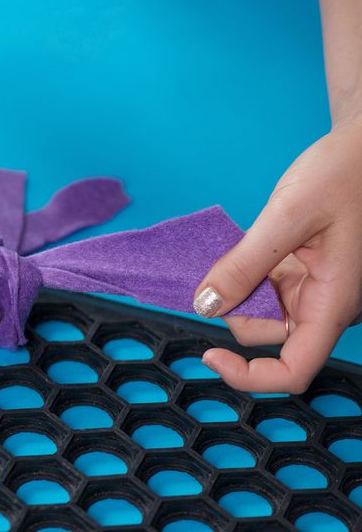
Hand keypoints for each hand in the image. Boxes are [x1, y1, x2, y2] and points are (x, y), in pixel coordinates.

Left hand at [193, 122, 361, 393]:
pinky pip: (264, 288)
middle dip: (235, 308)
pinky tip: (248, 245)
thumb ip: (244, 264)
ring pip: (261, 311)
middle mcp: (326, 305)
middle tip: (223, 264)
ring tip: (242, 245)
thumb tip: (205, 305)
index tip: (210, 355)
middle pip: (266, 336)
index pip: (293, 370)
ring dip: (239, 288)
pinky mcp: (303, 273)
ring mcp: (315, 290)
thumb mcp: (287, 217)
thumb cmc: (346, 174)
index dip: (249, 375)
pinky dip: (246, 274)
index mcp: (334, 303)